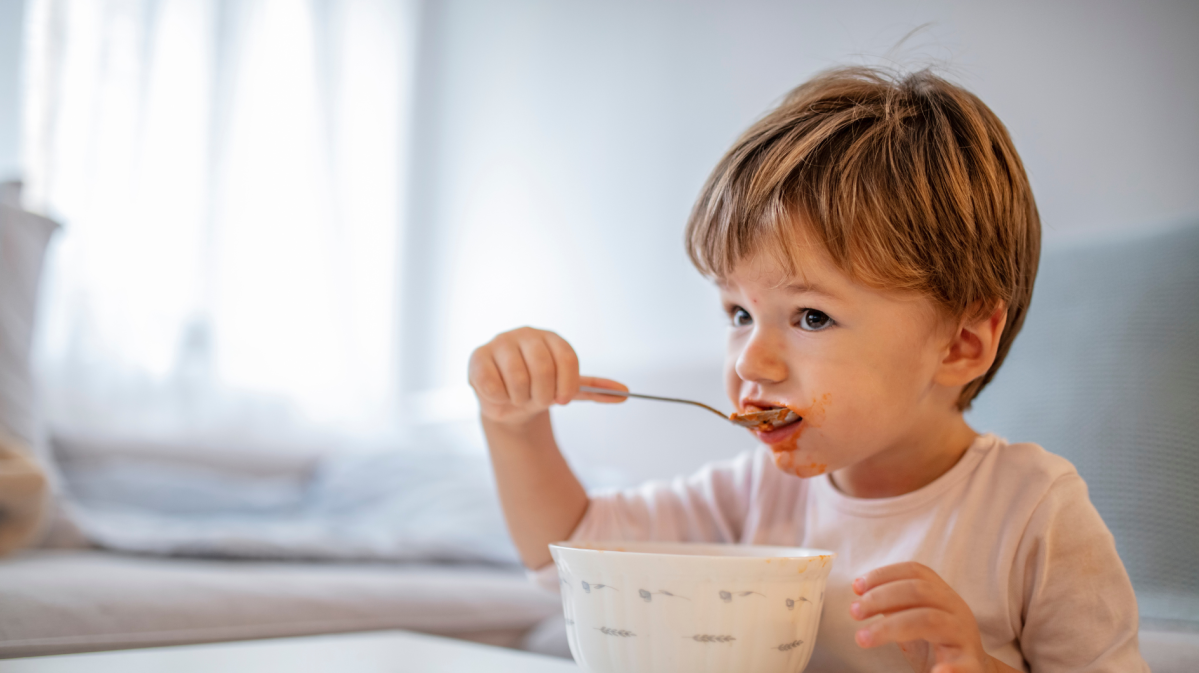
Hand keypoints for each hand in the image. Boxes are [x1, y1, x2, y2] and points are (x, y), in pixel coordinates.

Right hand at [468, 327, 626, 425]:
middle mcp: (526, 335)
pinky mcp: (478, 357)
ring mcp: (500, 343)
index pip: (567, 358)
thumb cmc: (539, 390)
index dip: (567, 385)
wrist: (508, 402)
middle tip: (539, 400)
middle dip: (543, 395)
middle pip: (543, 368)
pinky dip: (500, 399)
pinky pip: (493, 386)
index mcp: (551, 338)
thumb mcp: (568, 390)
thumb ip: (596, 390)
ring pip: (518, 379)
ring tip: (518, 397)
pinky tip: (500, 393)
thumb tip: (625, 394)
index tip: (562, 400)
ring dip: (521, 399)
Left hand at [850, 562, 1010, 672]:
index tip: (856, 587)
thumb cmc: (937, 644)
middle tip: (854, 612)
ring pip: (929, 620)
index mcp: (943, 595)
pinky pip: (963, 665)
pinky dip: (949, 669)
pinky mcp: (972, 665)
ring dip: (889, 626)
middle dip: (880, 597)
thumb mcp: (915, 620)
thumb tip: (861, 593)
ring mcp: (964, 636)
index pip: (915, 572)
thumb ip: (895, 606)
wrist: (975, 672)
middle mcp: (956, 609)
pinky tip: (935, 672)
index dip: (883, 574)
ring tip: (862, 638)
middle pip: (918, 591)